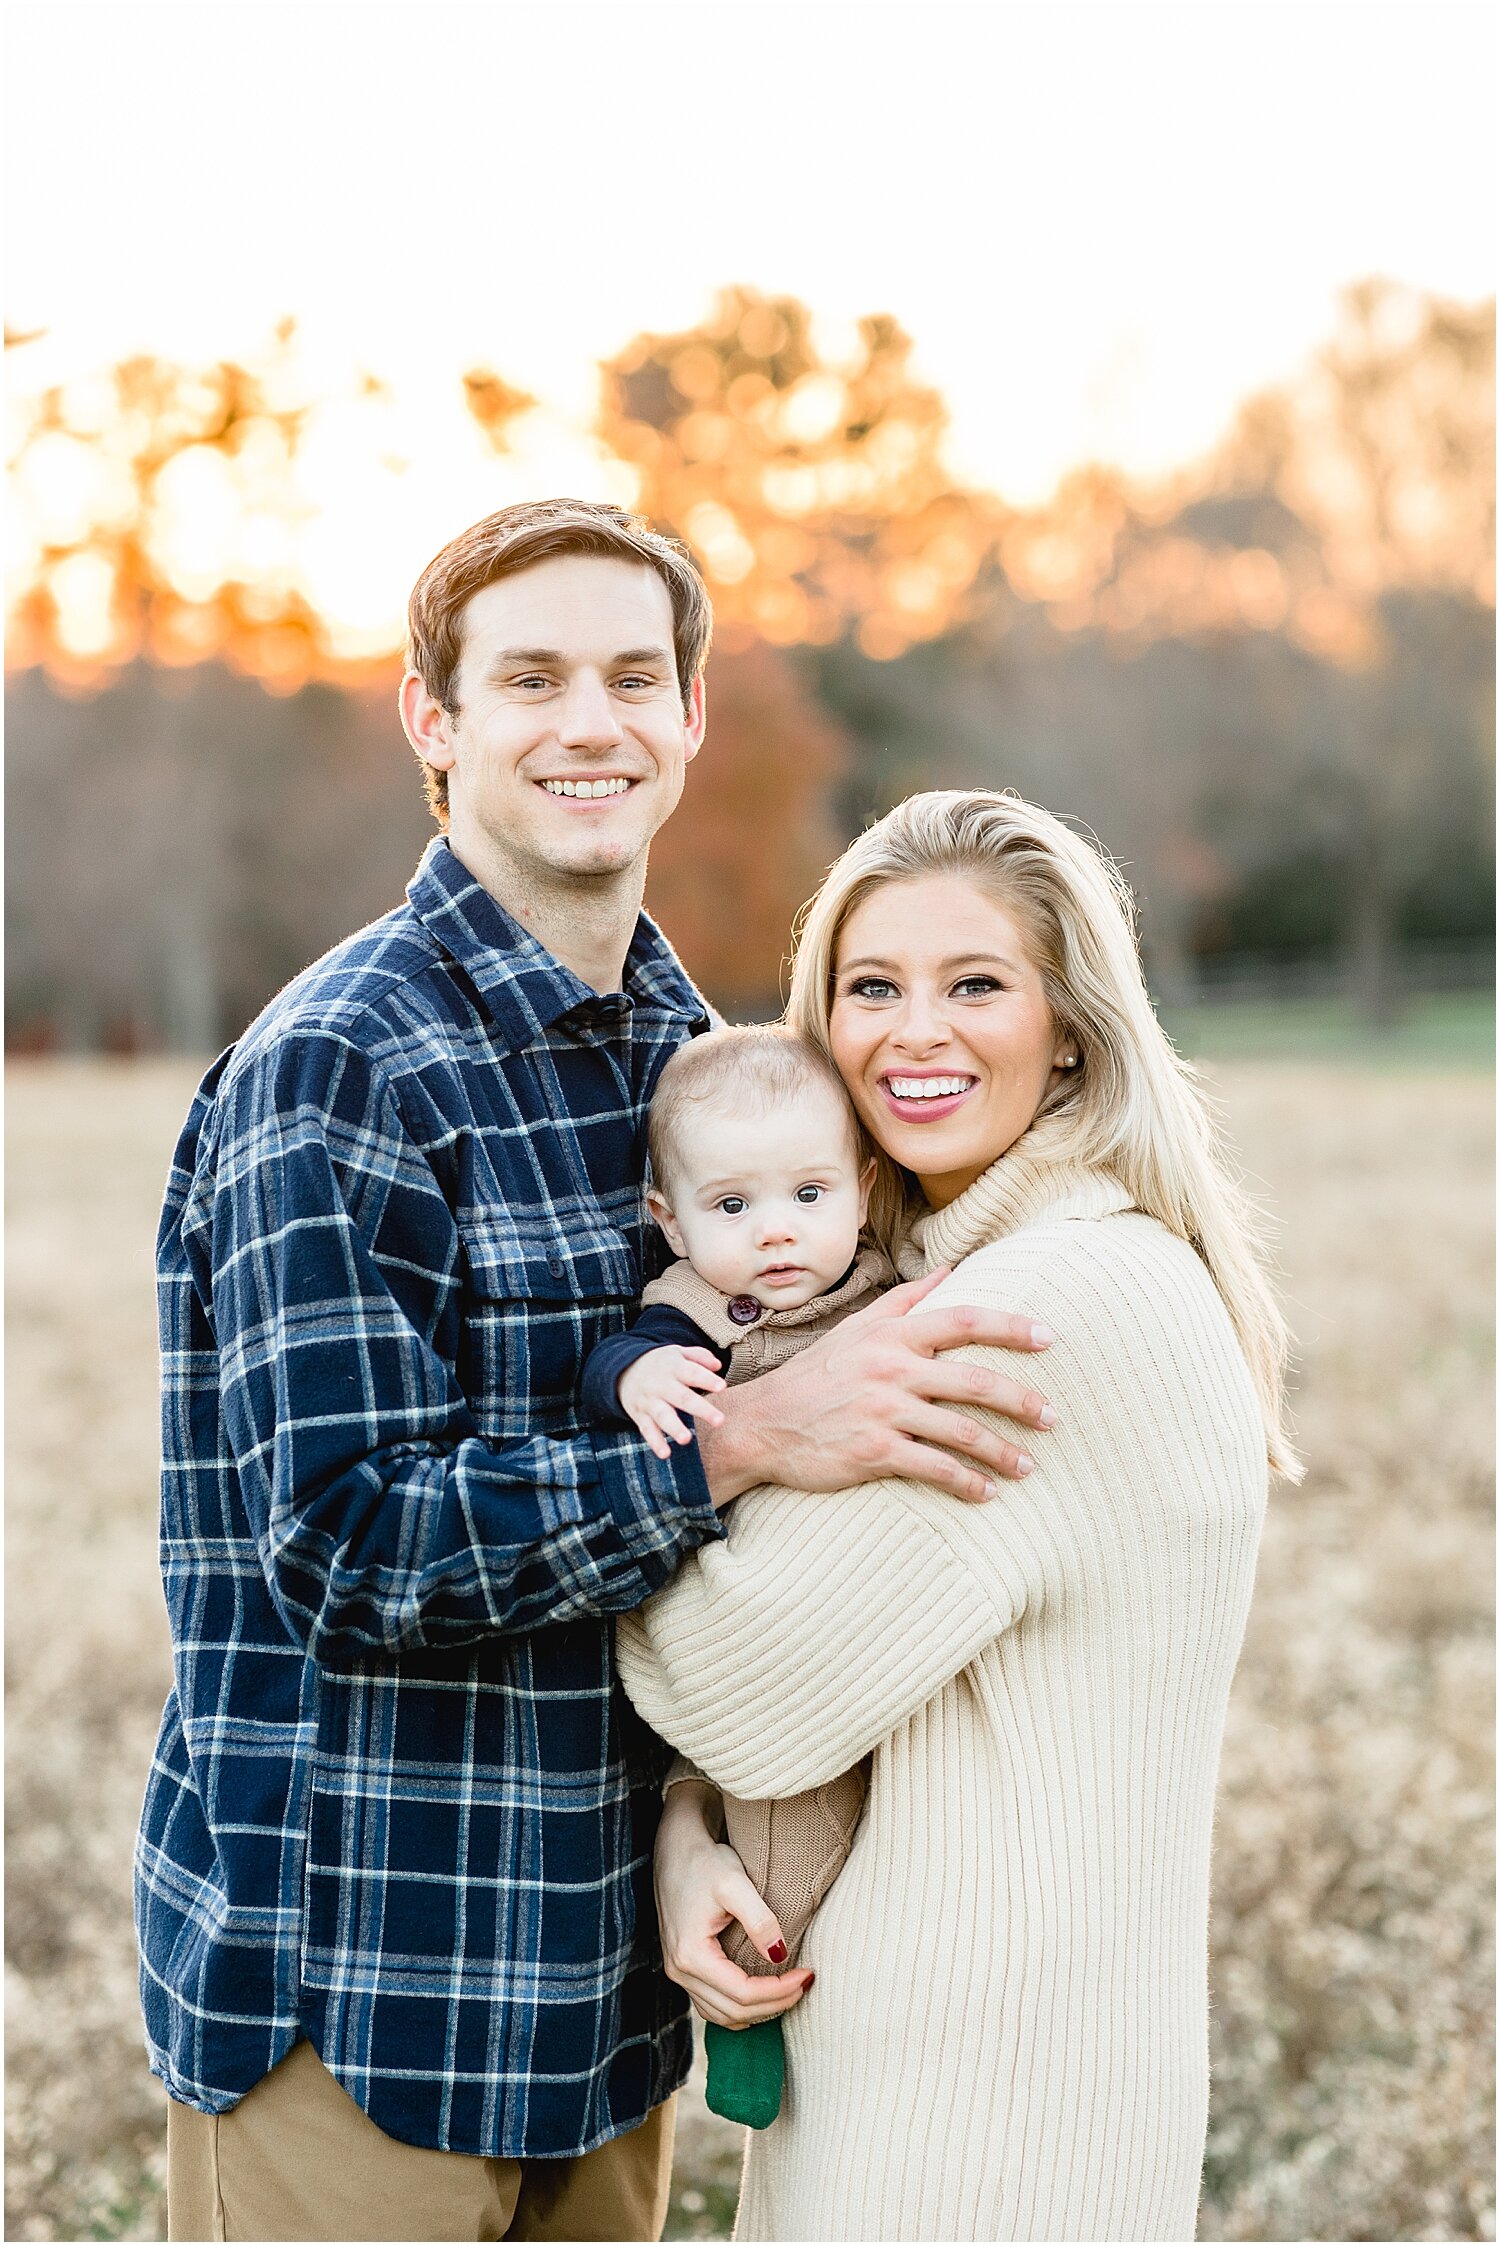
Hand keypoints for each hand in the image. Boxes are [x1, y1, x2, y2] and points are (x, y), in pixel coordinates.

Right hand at [617, 1345, 726, 1461]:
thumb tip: (718, 1365)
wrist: (623, 1370)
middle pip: (682, 1397)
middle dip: (700, 1409)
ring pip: (663, 1416)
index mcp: (673, 1367)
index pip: (692, 1372)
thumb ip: (699, 1357)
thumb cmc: (661, 1364)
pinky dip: (655, 1442)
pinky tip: (665, 1454)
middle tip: (719, 1420)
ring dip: (674, 1428)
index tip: (722, 1387)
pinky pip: (647, 1430)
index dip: (706, 1379)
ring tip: (686, 1439)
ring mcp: (649, 1402)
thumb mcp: (678, 1353)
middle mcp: (661, 1385)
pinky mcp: (640, 1416)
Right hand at [654, 1781, 813, 2028]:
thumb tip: (780, 1955)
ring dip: (758, 2012)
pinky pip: (712, 2005)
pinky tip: (762, 1995)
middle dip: (775, 2004)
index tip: (808, 1974)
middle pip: (734, 2011)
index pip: (743, 1993)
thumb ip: (759, 1920)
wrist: (675, 1848)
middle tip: (805, 1985)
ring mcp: (678, 1972)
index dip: (780, 1991)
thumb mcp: (735, 1883)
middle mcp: (679, 1971)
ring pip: (721, 2015)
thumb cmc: (705, 1862)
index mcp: (690, 1954)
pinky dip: (739, 2008)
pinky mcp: (684, 1967)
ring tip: (789, 1992)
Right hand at [699, 1266, 1055, 1507]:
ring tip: (1027, 1466)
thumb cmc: (818, 1374)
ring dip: (1002, 1452)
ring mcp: (884, 1412)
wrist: (765, 1423)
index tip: (1049, 1338)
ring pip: (961, 1431)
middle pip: (975, 1381)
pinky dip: (967, 1483)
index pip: (964, 1321)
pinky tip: (987, 1493)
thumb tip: (950, 1271)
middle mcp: (893, 1370)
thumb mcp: (857, 1328)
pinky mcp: (874, 1451)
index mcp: (893, 1336)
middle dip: (1022, 1401)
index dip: (1011, 1327)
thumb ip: (906, 1300)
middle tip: (1053, 1417)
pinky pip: (934, 1468)